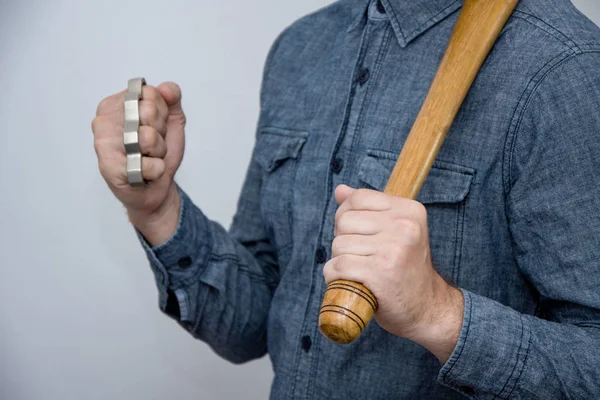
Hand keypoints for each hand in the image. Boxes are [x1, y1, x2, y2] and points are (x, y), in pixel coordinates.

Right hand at [92, 82, 185, 244]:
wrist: (155, 187)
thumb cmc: (157, 152)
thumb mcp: (171, 120)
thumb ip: (171, 98)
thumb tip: (166, 89)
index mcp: (115, 104)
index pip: (150, 93)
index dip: (162, 112)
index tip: (156, 125)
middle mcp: (104, 121)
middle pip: (149, 111)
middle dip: (160, 131)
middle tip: (152, 144)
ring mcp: (104, 144)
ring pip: (149, 137)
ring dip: (159, 152)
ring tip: (148, 157)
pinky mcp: (109, 168)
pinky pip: (149, 165)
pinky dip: (155, 170)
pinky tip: (145, 173)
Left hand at [323, 185, 463, 362]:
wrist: (427, 307)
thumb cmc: (406, 268)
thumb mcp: (395, 231)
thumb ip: (368, 209)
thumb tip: (340, 190)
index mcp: (409, 210)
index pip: (358, 198)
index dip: (346, 216)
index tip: (356, 233)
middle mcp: (404, 226)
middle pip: (344, 221)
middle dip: (343, 240)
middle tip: (360, 256)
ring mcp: (392, 250)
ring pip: (339, 245)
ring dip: (340, 260)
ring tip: (359, 270)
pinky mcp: (379, 274)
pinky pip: (338, 267)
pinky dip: (335, 276)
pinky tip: (349, 282)